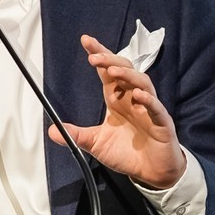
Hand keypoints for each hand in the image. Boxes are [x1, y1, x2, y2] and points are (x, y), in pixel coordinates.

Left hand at [52, 35, 185, 188]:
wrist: (152, 173)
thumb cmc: (128, 154)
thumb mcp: (97, 144)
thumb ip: (77, 135)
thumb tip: (53, 130)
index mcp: (118, 100)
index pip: (108, 72)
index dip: (99, 55)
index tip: (86, 41)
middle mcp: (133, 100)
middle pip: (124, 71)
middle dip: (110, 61)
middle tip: (94, 57)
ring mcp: (149, 109)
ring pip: (142, 83)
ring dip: (127, 75)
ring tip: (113, 72)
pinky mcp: (162, 123)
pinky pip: (156, 107)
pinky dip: (148, 100)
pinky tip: (137, 95)